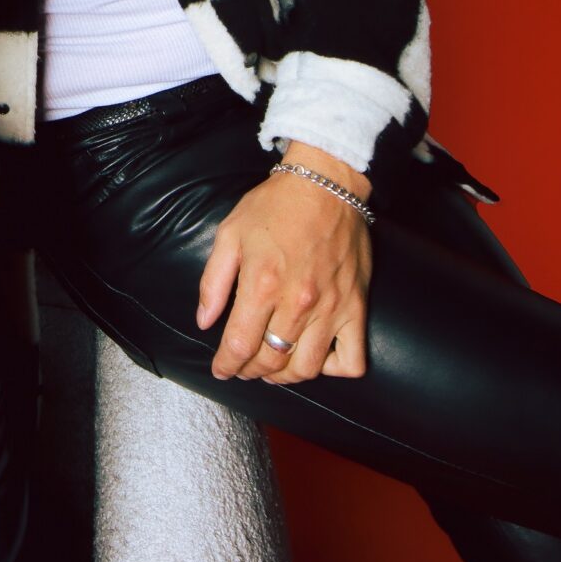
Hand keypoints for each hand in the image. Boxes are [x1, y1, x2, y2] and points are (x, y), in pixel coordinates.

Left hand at [194, 144, 372, 383]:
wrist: (326, 184)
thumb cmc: (275, 206)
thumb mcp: (230, 234)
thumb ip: (213, 282)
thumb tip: (204, 321)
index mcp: (263, 284)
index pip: (239, 345)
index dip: (226, 364)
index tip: (221, 369)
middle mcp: (298, 302)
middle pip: (270, 361)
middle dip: (249, 371)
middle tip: (242, 367)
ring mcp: (331, 307)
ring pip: (306, 368)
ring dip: (284, 377)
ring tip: (273, 368)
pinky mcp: (356, 306)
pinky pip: (351, 359)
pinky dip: (333, 369)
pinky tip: (316, 357)